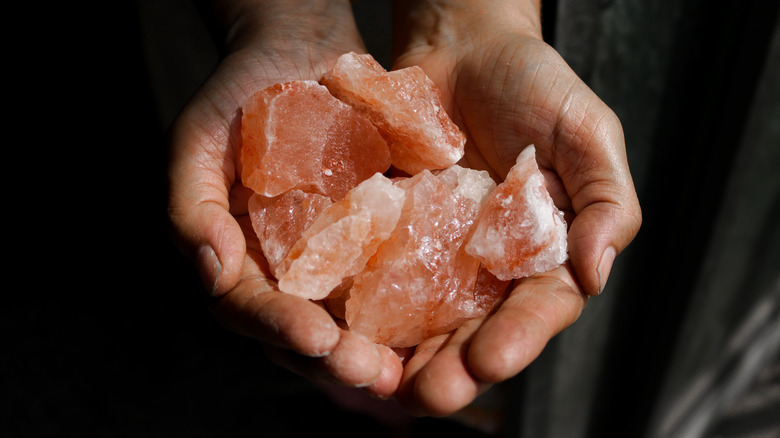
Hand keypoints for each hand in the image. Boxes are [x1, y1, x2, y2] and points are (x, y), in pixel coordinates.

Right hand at [166, 0, 402, 398]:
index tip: (318, 339)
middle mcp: (280, 271)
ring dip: (374, 348)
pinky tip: (437, 318)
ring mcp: (327, 261)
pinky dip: (408, 304)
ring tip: (404, 366)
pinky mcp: (370, 240)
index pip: (248, 308)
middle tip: (373, 371)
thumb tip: (211, 276)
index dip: (279, 327)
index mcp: (234, 259)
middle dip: (334, 358)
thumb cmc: (238, 92)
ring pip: (347, 320)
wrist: (300, 50)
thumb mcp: (197, 142)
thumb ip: (191, 210)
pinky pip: (387, 278)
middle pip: (301, 331)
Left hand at [390, 0, 641, 415]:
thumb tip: (597, 273)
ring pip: (419, 318)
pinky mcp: (388, 233)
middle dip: (453, 366)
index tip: (491, 360)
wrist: (461, 46)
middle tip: (428, 393)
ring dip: (401, 353)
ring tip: (381, 380)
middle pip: (473, 330)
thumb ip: (605, 201)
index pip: (537, 309)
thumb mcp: (586, 134)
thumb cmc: (535, 86)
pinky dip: (359, 301)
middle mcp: (488, 267)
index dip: (517, 337)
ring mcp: (434, 255)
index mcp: (543, 254)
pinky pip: (372, 271)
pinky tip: (341, 325)